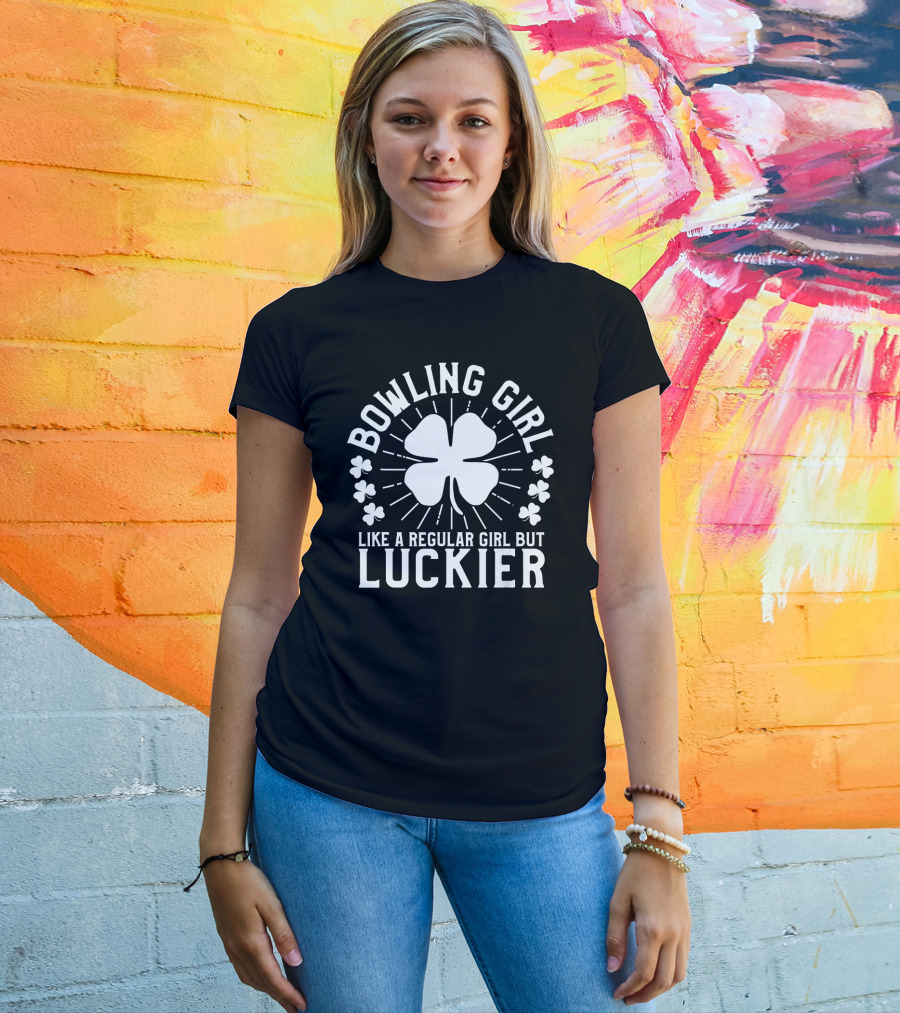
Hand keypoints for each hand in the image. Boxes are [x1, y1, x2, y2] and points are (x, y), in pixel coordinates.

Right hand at [203, 857, 307, 1012]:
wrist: (220, 865)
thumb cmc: (248, 880)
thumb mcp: (271, 904)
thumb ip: (284, 934)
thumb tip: (295, 962)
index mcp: (250, 942)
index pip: (272, 978)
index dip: (287, 994)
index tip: (301, 1005)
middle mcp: (237, 948)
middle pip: (260, 982)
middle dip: (278, 997)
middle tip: (295, 1007)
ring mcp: (229, 943)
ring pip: (248, 977)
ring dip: (265, 989)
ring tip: (281, 994)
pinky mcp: (226, 936)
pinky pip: (240, 967)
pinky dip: (253, 977)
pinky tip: (260, 973)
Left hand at [606, 846, 690, 1005]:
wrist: (662, 849)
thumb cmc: (635, 873)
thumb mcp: (618, 902)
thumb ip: (615, 937)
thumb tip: (612, 969)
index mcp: (652, 929)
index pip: (643, 974)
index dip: (630, 989)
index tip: (617, 993)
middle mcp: (672, 934)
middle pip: (663, 981)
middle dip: (645, 995)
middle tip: (628, 998)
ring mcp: (684, 931)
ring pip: (678, 975)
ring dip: (660, 988)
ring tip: (642, 990)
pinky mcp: (688, 926)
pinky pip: (684, 960)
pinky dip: (671, 974)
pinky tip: (656, 971)